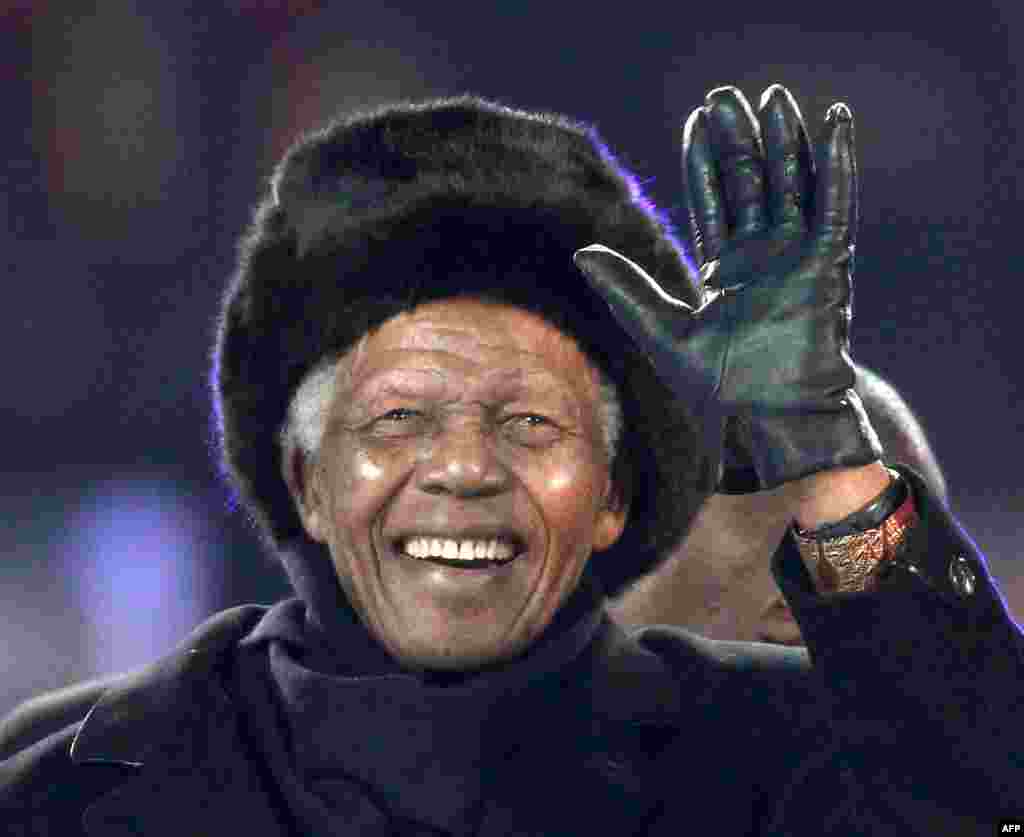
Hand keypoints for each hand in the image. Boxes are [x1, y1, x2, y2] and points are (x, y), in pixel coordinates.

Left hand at [573, 84, 881, 490]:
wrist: (767, 420)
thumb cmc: (718, 388)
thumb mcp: (660, 329)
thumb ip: (626, 288)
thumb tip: (581, 253)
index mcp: (725, 271)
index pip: (714, 200)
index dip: (706, 160)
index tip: (698, 121)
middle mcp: (762, 258)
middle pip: (751, 184)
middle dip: (739, 140)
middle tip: (727, 97)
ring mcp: (796, 258)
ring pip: (791, 185)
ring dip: (784, 141)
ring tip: (774, 97)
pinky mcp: (828, 265)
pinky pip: (835, 205)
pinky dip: (837, 164)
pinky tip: (834, 123)